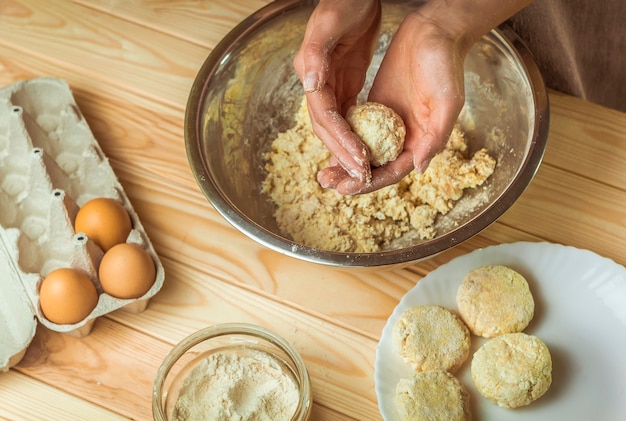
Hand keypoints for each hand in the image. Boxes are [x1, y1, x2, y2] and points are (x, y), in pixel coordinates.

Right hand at [293, 0, 380, 182]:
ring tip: (364, 171)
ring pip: (336, 127)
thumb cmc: (343, 1)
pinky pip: (347, 117)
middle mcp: (317, 83)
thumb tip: (310, 87)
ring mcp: (330, 85)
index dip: (338, 140)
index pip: (323, 115)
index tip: (357, 159)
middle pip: (327, 128)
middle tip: (361, 176)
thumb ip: (316, 54)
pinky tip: (367, 149)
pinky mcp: (344, 83)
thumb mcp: (329, 23)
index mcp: (311, 72)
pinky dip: (354, 135)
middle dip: (342, 153)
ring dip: (347, 150)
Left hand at [318, 11, 466, 194]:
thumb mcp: (446, 102)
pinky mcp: (376, 107)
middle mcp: (404, 138)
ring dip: (344, 163)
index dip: (369, 183)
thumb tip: (419, 169)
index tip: (345, 189)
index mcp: (421, 142)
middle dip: (351, 178)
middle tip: (327, 183)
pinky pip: (357, 129)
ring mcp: (388, 124)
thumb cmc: (446, 66)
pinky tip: (327, 143)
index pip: (391, 172)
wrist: (435, 32)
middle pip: (375, 167)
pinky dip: (343, 139)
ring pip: (364, 151)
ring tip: (323, 173)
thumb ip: (435, 136)